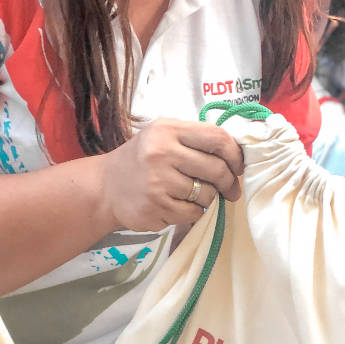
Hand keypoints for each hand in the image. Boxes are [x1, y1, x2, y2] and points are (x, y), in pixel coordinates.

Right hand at [98, 118, 243, 230]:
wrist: (105, 186)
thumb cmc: (144, 158)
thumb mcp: (165, 135)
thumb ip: (197, 138)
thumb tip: (238, 155)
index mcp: (169, 130)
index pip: (217, 138)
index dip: (235, 154)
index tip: (239, 166)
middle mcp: (162, 154)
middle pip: (216, 169)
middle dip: (229, 182)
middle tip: (231, 189)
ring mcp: (157, 183)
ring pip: (207, 195)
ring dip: (209, 198)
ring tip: (195, 194)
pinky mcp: (154, 207)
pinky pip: (192, 213)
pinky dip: (193, 212)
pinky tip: (178, 204)